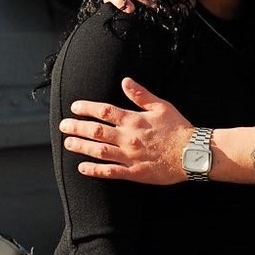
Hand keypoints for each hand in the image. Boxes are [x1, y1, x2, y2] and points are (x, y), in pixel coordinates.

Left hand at [60, 77, 193, 184]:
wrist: (191, 153)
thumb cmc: (178, 129)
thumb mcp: (161, 106)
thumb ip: (141, 95)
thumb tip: (125, 81)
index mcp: (134, 120)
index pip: (104, 112)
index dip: (87, 109)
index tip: (75, 108)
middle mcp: (128, 138)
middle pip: (96, 131)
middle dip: (77, 128)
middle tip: (63, 126)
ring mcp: (129, 157)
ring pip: (98, 151)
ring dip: (81, 147)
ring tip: (68, 143)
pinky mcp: (133, 173)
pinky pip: (109, 172)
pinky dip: (94, 170)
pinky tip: (82, 168)